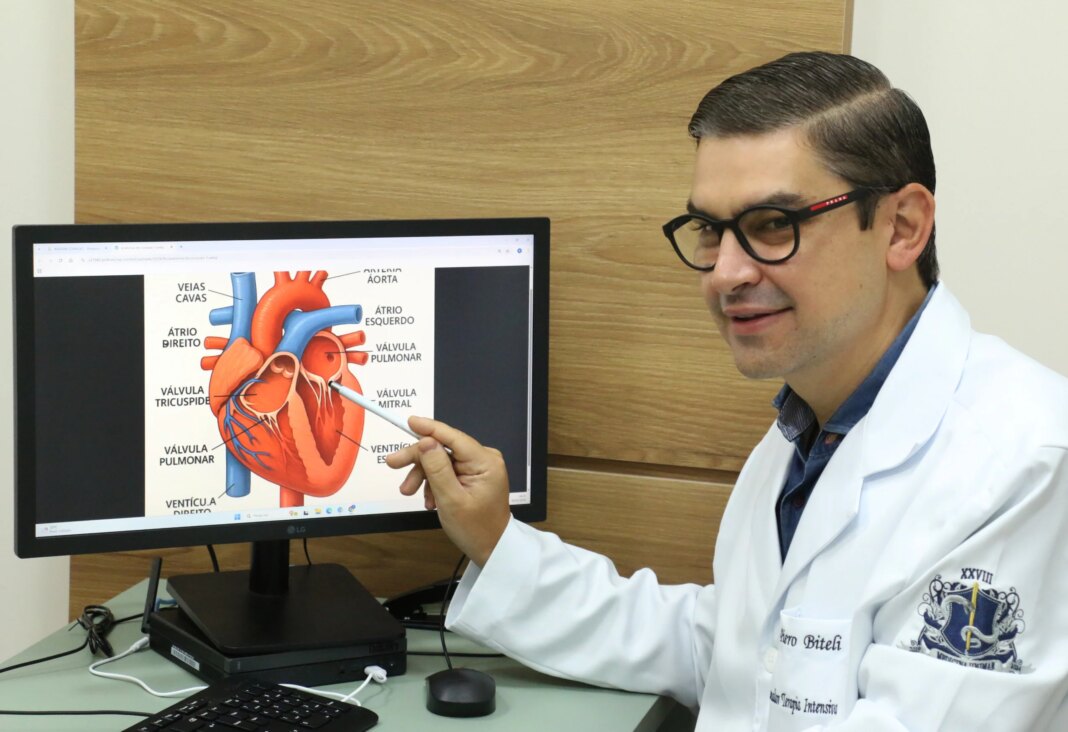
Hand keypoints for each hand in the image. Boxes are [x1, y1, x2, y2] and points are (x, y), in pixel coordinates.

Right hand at [385, 416, 510, 566]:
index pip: (453, 437)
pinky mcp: (473, 475)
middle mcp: (484, 459)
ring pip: (441, 460)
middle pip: (443, 448)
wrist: (492, 549)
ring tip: (409, 493)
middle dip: (418, 459)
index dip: (429, 428)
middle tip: (393, 464)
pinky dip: (433, 482)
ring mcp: (479, 467)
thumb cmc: (475, 529)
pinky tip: (429, 500)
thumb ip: (438, 469)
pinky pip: (447, 470)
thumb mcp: (451, 500)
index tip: (409, 421)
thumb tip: (426, 441)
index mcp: (485, 462)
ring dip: (423, 475)